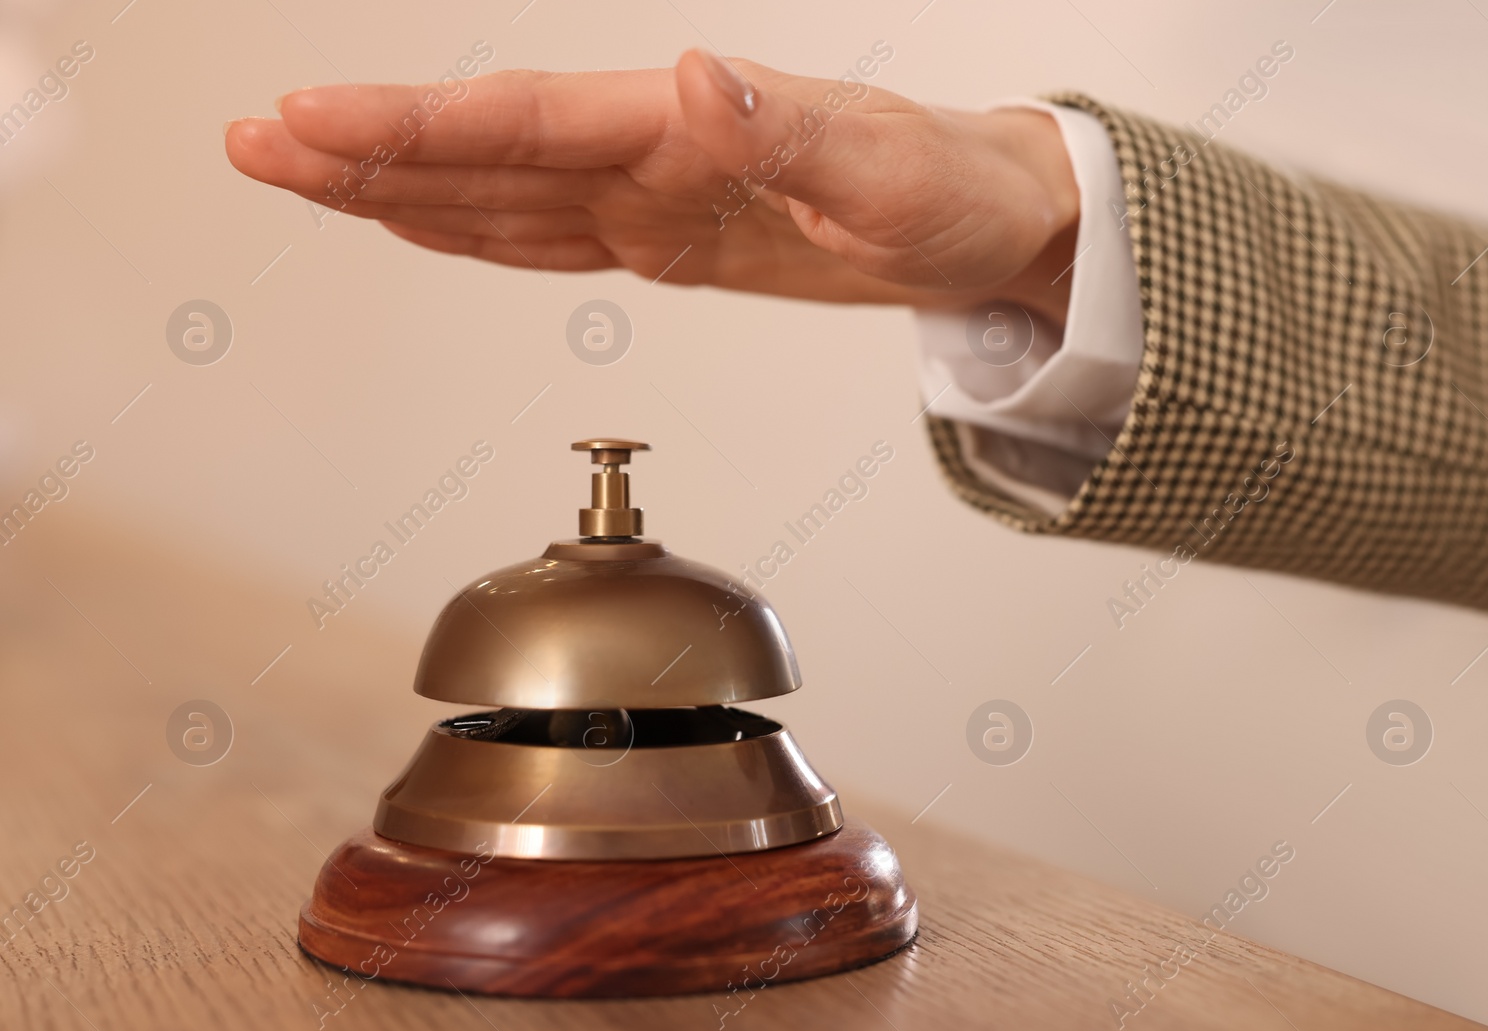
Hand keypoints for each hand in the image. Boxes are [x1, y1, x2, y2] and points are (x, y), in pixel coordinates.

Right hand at [225, 50, 1081, 325]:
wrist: (977, 221)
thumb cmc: (945, 188)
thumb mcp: (882, 167)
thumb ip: (782, 128)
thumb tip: (691, 81)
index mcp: (684, 128)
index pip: (528, 123)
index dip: (421, 128)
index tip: (321, 121)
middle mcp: (649, 154)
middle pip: (483, 152)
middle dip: (366, 151)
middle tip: (256, 143)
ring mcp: (647, 199)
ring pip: (497, 194)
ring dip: (395, 190)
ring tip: (297, 175)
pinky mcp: (661, 240)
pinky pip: (546, 237)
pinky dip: (470, 233)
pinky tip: (413, 225)